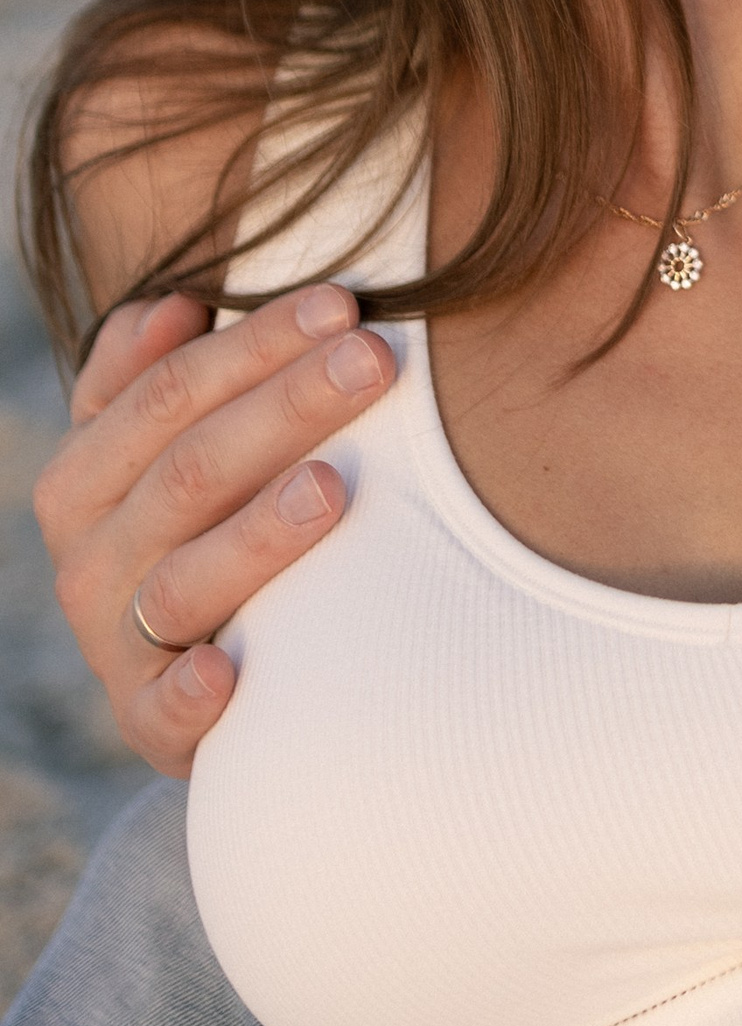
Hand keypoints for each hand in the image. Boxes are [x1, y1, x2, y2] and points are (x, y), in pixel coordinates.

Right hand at [32, 285, 394, 775]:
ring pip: (186, 578)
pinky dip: (192, 694)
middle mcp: (89, 557)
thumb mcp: (159, 453)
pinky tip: (229, 672)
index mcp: (83, 478)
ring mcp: (116, 642)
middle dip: (287, 407)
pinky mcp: (149, 722)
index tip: (343, 305)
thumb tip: (177, 302)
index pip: (167, 392)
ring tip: (333, 487)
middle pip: (192, 469)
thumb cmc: (195, 533)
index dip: (255, 344)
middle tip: (373, 361)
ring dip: (258, 534)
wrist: (184, 679)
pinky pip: (164, 711)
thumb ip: (154, 377)